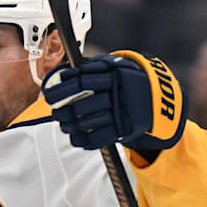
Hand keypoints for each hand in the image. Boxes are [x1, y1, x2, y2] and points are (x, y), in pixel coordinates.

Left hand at [42, 51, 185, 153]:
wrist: (158, 98)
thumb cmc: (127, 80)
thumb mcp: (115, 67)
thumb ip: (91, 68)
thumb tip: (61, 74)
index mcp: (114, 75)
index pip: (81, 81)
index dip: (61, 89)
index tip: (48, 95)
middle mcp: (118, 94)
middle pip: (81, 105)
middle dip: (62, 111)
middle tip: (55, 113)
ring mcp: (121, 113)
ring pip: (86, 123)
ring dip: (69, 126)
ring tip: (64, 125)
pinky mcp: (124, 130)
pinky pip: (97, 138)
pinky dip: (82, 140)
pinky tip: (75, 137)